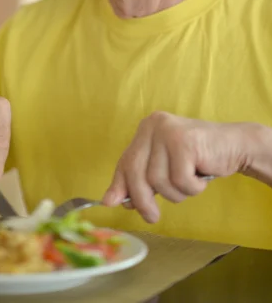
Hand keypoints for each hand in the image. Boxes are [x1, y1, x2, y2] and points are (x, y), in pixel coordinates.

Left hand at [103, 111, 257, 222]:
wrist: (233, 145)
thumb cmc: (197, 159)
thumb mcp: (164, 167)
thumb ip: (140, 179)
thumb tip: (109, 201)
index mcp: (146, 129)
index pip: (125, 161)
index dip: (119, 185)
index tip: (111, 203)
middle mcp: (153, 125)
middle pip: (136, 172)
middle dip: (142, 200)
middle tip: (152, 217)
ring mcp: (169, 131)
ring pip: (159, 180)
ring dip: (177, 192)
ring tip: (190, 181)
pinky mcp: (185, 141)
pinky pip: (180, 181)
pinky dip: (192, 188)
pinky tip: (201, 177)